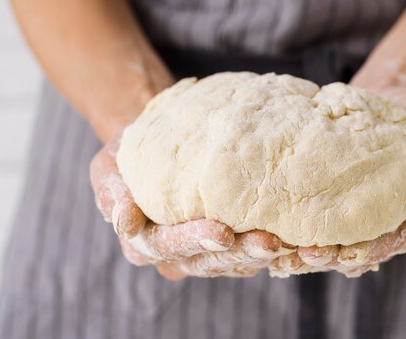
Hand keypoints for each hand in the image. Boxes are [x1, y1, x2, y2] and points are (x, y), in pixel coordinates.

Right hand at [89, 136, 293, 279]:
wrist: (162, 143)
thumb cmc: (133, 153)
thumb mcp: (109, 166)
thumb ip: (112, 191)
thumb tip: (123, 219)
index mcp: (144, 240)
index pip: (167, 246)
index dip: (193, 240)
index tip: (221, 232)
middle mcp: (176, 254)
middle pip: (207, 260)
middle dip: (238, 253)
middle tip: (268, 242)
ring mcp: (205, 251)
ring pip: (233, 262)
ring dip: (260, 254)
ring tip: (287, 243)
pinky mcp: (230, 244)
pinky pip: (250, 254)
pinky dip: (273, 251)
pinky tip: (296, 241)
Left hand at [297, 85, 405, 276]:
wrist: (387, 97)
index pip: (394, 241)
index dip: (373, 252)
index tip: (349, 256)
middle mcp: (382, 222)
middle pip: (358, 252)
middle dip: (332, 258)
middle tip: (308, 256)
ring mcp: (354, 214)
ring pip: (332, 245)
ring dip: (309, 256)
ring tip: (284, 258)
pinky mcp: (329, 201)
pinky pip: (312, 224)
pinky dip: (293, 236)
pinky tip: (274, 242)